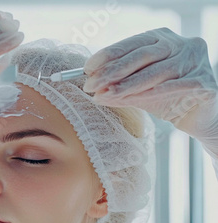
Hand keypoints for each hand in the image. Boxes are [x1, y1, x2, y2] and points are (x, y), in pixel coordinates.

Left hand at [83, 28, 217, 154]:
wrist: (196, 115)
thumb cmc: (164, 96)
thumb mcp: (137, 89)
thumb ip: (119, 86)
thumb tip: (94, 90)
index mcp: (162, 38)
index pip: (132, 43)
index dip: (108, 55)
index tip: (87, 68)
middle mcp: (182, 44)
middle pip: (143, 55)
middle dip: (114, 71)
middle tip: (91, 85)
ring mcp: (196, 61)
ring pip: (156, 72)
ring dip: (127, 85)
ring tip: (106, 95)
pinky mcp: (204, 82)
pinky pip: (174, 87)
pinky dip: (151, 94)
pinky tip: (132, 99)